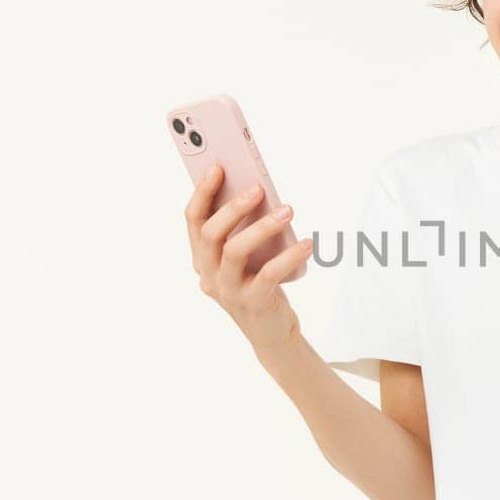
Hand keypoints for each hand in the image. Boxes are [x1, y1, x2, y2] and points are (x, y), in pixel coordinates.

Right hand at [185, 165, 313, 369]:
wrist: (272, 332)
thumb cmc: (260, 284)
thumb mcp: (248, 256)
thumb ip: (244, 230)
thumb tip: (258, 192)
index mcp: (202, 257)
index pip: (193, 220)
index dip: (203, 193)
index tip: (218, 167)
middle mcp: (208, 274)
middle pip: (210, 234)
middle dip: (233, 208)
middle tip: (258, 188)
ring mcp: (227, 291)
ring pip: (235, 251)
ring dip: (262, 227)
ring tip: (288, 210)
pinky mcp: (252, 303)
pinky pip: (268, 275)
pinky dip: (289, 256)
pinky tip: (306, 244)